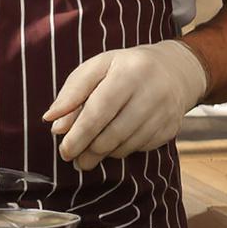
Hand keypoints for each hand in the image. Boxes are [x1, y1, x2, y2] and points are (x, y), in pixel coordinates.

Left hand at [43, 39, 205, 170]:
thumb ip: (72, 94)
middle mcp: (151, 91)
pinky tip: (113, 144)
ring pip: (127, 144)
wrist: (173, 70)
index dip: (80, 134)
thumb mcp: (96, 68)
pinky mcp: (171, 128)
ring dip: (104, 153)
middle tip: (73, 158)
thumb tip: (53, 123)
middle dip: (89, 150)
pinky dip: (122, 150)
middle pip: (114, 132)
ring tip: (89, 154)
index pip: (100, 109)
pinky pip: (140, 148)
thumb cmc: (124, 68)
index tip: (65, 150)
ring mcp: (165, 112)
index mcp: (129, 71)